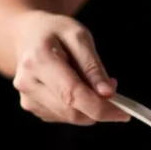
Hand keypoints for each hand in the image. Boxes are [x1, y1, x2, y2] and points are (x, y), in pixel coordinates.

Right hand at [11, 11, 129, 124]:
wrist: (26, 34)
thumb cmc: (55, 32)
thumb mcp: (79, 37)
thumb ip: (93, 66)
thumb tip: (107, 94)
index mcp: (39, 60)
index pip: (72, 94)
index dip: (100, 108)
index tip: (124, 113)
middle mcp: (27, 82)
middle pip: (72, 111)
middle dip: (99, 107)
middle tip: (111, 89)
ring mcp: (27, 97)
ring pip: (69, 117)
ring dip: (88, 107)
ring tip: (89, 81)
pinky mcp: (30, 106)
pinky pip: (63, 116)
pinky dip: (77, 107)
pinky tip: (74, 87)